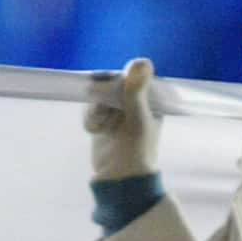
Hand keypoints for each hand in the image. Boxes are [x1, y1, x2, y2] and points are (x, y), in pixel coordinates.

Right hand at [85, 57, 158, 180]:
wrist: (119, 180)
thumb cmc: (136, 151)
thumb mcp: (137, 120)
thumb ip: (136, 91)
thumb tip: (141, 61)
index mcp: (151, 98)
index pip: (132, 75)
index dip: (118, 84)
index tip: (114, 102)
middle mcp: (136, 100)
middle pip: (111, 82)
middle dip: (104, 99)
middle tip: (109, 118)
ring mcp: (118, 109)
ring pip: (98, 95)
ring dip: (96, 110)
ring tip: (104, 128)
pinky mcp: (103, 119)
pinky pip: (90, 108)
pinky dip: (90, 119)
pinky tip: (96, 131)